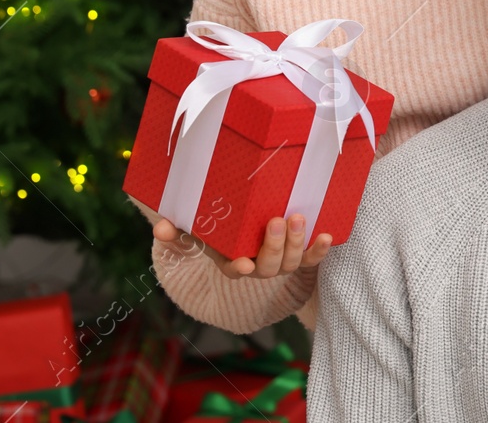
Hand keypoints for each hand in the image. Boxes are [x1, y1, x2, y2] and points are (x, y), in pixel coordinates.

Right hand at [153, 214, 331, 278]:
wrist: (245, 222)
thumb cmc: (214, 227)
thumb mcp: (191, 230)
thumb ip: (175, 231)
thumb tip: (160, 228)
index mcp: (230, 261)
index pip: (234, 269)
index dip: (238, 268)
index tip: (243, 264)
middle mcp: (256, 265)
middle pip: (267, 267)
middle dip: (273, 247)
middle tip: (275, 221)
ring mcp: (279, 261)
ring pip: (290, 263)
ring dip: (296, 244)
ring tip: (297, 218)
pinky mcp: (299, 254)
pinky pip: (311, 259)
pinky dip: (319, 250)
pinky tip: (327, 236)